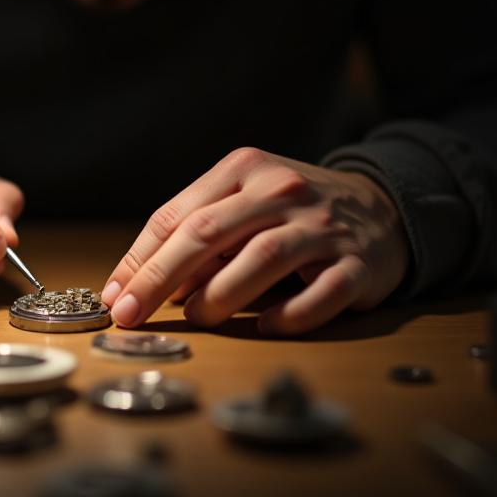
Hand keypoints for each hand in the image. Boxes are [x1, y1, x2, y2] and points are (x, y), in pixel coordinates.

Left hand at [101, 148, 408, 334]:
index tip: (115, 294)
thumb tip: (142, 283)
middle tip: (132, 314)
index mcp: (244, 169)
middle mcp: (281, 190)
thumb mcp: (242, 203)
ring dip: (220, 295)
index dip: (141, 258)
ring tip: (197, 317)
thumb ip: (196, 234)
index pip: (178, 214)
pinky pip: (319, 295)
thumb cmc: (292, 211)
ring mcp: (322, 225)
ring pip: (262, 258)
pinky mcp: (358, 263)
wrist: (381, 208)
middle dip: (161, 278)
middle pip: (209, 232)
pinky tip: (265, 327)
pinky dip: (288, 316)